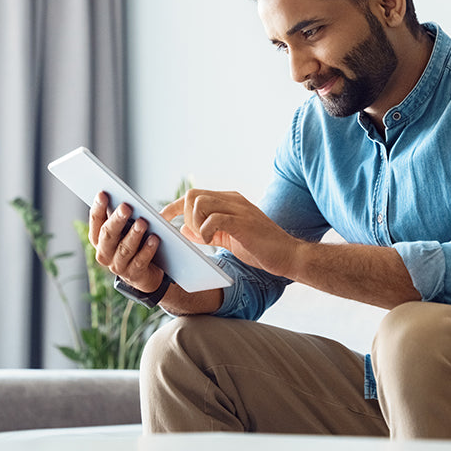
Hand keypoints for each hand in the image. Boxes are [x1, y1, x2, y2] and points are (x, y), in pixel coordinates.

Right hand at [88, 191, 163, 292]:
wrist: (144, 273)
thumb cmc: (133, 243)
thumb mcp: (124, 230)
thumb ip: (121, 217)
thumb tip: (123, 198)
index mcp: (98, 240)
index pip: (96, 222)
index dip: (98, 208)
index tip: (103, 193)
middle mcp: (104, 254)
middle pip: (108, 235)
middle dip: (117, 220)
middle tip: (126, 206)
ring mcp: (118, 266)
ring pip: (124, 249)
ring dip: (134, 235)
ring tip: (143, 222)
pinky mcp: (134, 275)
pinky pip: (140, 261)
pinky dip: (147, 249)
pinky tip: (154, 239)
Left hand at [161, 189, 299, 277]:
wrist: (288, 255)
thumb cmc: (259, 248)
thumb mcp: (227, 239)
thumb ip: (206, 232)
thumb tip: (182, 228)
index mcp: (229, 201)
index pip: (193, 195)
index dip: (173, 206)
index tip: (162, 219)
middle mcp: (232, 200)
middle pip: (192, 195)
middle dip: (185, 216)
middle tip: (196, 235)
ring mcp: (238, 209)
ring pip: (200, 203)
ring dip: (195, 223)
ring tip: (206, 238)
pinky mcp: (243, 222)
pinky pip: (214, 219)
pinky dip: (206, 231)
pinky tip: (212, 242)